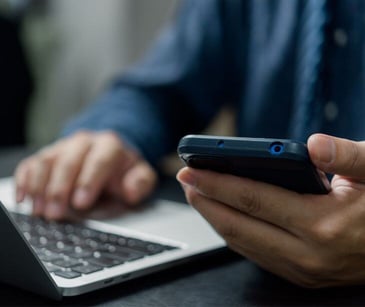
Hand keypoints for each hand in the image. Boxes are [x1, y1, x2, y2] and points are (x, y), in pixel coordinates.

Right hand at [15, 131, 156, 219]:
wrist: (109, 154)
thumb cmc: (123, 169)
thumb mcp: (141, 175)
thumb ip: (141, 182)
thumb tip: (131, 191)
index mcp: (110, 145)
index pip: (98, 161)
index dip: (88, 181)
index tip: (81, 203)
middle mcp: (84, 142)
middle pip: (68, 161)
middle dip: (60, 189)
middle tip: (56, 213)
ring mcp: (63, 147)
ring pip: (47, 161)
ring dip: (40, 187)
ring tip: (40, 211)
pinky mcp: (48, 155)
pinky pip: (31, 163)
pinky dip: (24, 180)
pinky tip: (24, 198)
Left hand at [177, 133, 364, 287]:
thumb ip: (349, 155)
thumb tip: (314, 144)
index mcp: (324, 223)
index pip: (253, 199)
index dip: (218, 183)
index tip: (192, 170)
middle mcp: (308, 254)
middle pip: (238, 225)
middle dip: (205, 201)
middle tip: (185, 181)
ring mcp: (302, 270)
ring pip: (241, 244)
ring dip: (214, 218)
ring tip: (197, 195)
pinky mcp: (301, 275)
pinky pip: (255, 254)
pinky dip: (232, 233)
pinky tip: (223, 216)